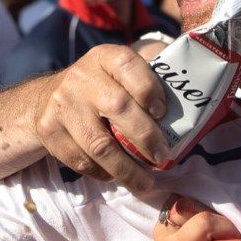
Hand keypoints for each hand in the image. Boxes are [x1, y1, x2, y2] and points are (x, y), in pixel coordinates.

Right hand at [34, 44, 172, 192]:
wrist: (47, 98)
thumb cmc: (100, 88)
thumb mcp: (118, 72)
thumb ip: (149, 79)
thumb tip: (193, 99)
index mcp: (104, 57)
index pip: (128, 65)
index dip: (148, 89)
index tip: (162, 113)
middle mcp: (81, 78)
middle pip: (117, 108)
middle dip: (145, 138)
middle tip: (162, 157)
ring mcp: (62, 104)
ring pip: (99, 145)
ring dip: (127, 169)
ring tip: (146, 183)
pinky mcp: (49, 130)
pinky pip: (81, 160)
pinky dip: (103, 173)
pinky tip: (116, 175)